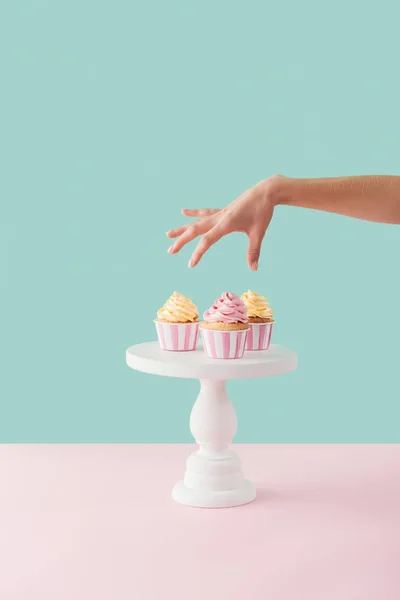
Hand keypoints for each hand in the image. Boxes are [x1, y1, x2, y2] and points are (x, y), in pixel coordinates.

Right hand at [166, 176, 281, 269]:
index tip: (190, 264)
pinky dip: (193, 212)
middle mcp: (219, 218)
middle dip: (181, 241)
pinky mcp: (222, 210)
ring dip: (182, 228)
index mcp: (226, 224)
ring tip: (168, 234)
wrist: (265, 191)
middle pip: (195, 230)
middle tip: (170, 251)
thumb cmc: (262, 211)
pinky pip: (204, 212)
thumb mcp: (258, 232)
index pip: (207, 240)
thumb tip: (253, 269)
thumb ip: (253, 251)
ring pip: (196, 221)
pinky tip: (183, 211)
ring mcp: (219, 213)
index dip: (197, 253)